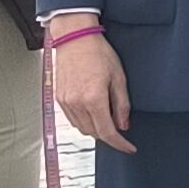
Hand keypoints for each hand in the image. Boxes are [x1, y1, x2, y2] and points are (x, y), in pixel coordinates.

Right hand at [49, 30, 128, 152]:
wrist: (75, 40)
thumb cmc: (99, 54)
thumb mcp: (119, 78)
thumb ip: (122, 104)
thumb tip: (124, 125)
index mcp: (93, 99)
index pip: (107, 132)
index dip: (120, 144)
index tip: (129, 148)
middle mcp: (76, 104)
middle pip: (93, 133)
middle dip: (109, 136)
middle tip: (122, 131)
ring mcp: (65, 102)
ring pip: (82, 128)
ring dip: (96, 129)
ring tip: (109, 121)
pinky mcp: (59, 98)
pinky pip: (72, 119)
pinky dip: (84, 121)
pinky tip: (94, 114)